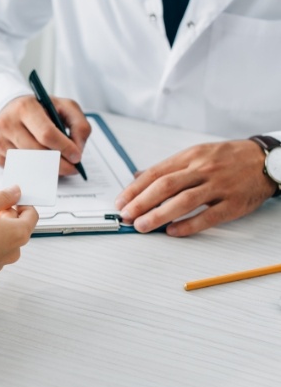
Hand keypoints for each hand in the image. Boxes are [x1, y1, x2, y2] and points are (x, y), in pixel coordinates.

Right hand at [0, 95, 91, 175]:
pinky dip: (33, 169)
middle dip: (59, 164)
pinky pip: (19, 169)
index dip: (64, 148)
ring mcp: (0, 141)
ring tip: (58, 164)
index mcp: (25, 107)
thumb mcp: (64, 106)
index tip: (76, 157)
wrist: (9, 108)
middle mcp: (8, 123)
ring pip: (29, 164)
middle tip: (72, 168)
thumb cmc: (39, 109)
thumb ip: (79, 124)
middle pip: (38, 153)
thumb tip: (78, 149)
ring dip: (47, 168)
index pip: (46, 133)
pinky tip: (40, 162)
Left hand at [114, 140, 275, 236]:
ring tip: (142, 226)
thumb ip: (167, 168)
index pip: (155, 173)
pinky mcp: (233, 203)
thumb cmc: (226, 158)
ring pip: (184, 201)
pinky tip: (172, 231)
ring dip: (159, 215)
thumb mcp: (195, 154)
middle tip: (126, 216)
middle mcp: (202, 170)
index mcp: (189, 157)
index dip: (134, 189)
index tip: (121, 202)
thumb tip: (137, 177)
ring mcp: (218, 186)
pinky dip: (189, 225)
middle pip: (165, 186)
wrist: (265, 159)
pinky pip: (208, 216)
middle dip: (141, 202)